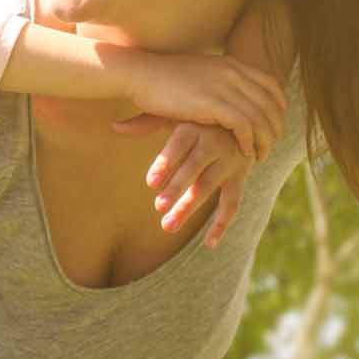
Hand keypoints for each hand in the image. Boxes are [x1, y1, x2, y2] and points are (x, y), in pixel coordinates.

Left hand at [117, 119, 249, 246]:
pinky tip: (209, 244)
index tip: (150, 183)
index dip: (165, 163)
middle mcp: (215, 143)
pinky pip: (232, 203)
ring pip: (209, 187)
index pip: (179, 144)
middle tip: (158, 207)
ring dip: (189, 207)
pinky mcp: (240, 177)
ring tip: (167, 225)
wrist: (244, 119)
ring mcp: (230, 162)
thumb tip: (114, 126)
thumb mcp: (175, 115)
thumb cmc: (198, 117)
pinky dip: (222, 224)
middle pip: (194, 168)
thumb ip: (146, 123)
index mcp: (195, 126)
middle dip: (177, 189)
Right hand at [121, 50, 285, 161]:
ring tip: (259, 154)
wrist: (140, 74)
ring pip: (260, 118)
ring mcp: (225, 87)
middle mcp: (234, 73)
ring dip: (264, 140)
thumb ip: (219, 80)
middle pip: (271, 104)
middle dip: (275, 128)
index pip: (272, 86)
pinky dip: (248, 141)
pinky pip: (244, 126)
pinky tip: (243, 152)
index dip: (279, 108)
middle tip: (269, 146)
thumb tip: (228, 92)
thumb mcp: (200, 72)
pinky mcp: (213, 103)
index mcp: (232, 64)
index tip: (274, 125)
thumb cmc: (163, 77)